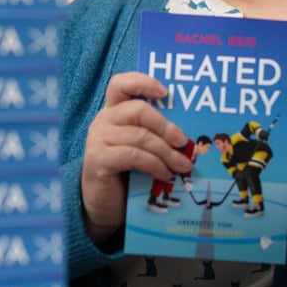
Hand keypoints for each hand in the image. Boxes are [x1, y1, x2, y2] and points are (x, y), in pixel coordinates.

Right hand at [80, 71, 192, 245]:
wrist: (104, 204)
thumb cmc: (126, 172)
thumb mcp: (141, 148)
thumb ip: (154, 135)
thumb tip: (188, 137)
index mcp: (113, 111)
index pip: (120, 84)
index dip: (142, 82)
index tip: (165, 92)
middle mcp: (103, 120)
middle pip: (137, 110)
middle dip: (166, 126)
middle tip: (184, 142)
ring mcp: (97, 139)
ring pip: (140, 136)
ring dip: (166, 152)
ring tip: (182, 165)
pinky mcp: (98, 159)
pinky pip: (133, 156)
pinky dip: (155, 165)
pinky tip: (165, 174)